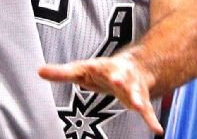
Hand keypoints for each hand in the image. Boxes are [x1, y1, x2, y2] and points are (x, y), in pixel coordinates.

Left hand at [38, 54, 161, 134]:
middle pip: (119, 76)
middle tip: (117, 80)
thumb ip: (62, 73)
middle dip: (119, 79)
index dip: (92, 68)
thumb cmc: (103, 70)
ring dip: (138, 98)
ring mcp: (133, 87)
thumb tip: (38, 71)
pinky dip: (152, 119)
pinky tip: (157, 129)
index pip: (95, 67)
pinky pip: (148, 110)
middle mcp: (120, 75)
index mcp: (104, 67)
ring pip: (136, 92)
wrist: (135, 66)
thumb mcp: (82, 70)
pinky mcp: (142, 99)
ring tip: (139, 107)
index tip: (89, 68)